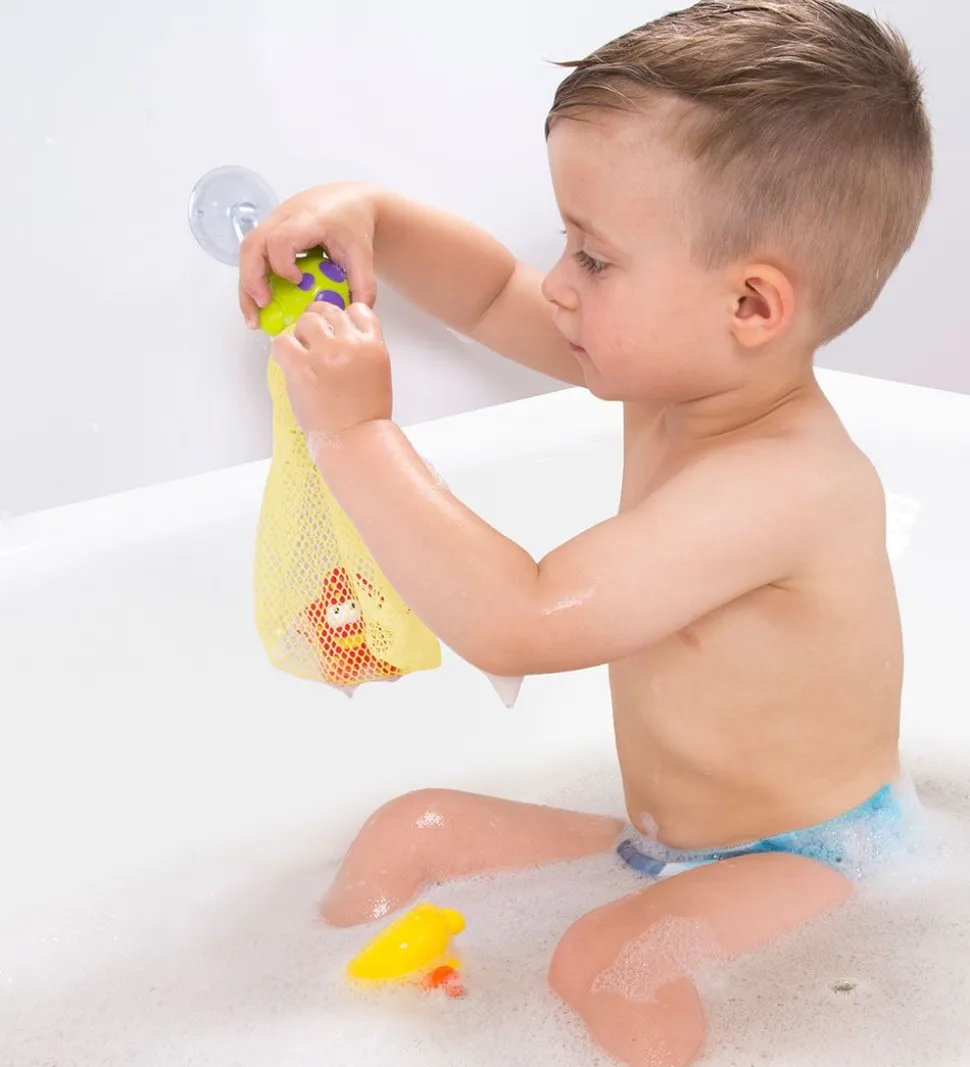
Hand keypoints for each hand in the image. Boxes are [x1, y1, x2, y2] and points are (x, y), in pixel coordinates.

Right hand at [238, 182, 381, 328]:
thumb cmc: (354, 224)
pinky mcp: (269, 229)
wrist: (350, 201)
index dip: (282, 264)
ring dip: (247, 285)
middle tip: (262, 308)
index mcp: (309, 219)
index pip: (281, 240)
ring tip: (254, 317)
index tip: (297, 282)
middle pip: (253, 245)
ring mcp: (273, 221)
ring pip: (247, 250)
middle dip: (252, 280)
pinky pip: (253, 254)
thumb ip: (364, 285)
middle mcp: (285, 216)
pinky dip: (252, 280)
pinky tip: (259, 304)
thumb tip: (357, 315)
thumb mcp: (363, 254)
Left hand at [272, 302, 391, 437]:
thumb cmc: (366, 416)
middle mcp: (350, 344)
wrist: (355, 440)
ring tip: (302, 355)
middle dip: (319, 322)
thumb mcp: (376, 375)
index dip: (344, 318)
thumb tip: (339, 339)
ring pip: (306, 321)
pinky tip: (290, 365)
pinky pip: (282, 342)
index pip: (358, 310)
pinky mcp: (302, 367)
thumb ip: (362, 351)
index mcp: (373, 345)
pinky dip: (282, 351)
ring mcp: (326, 354)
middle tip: (313, 340)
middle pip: (328, 310)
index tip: (337, 330)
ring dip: (301, 335)